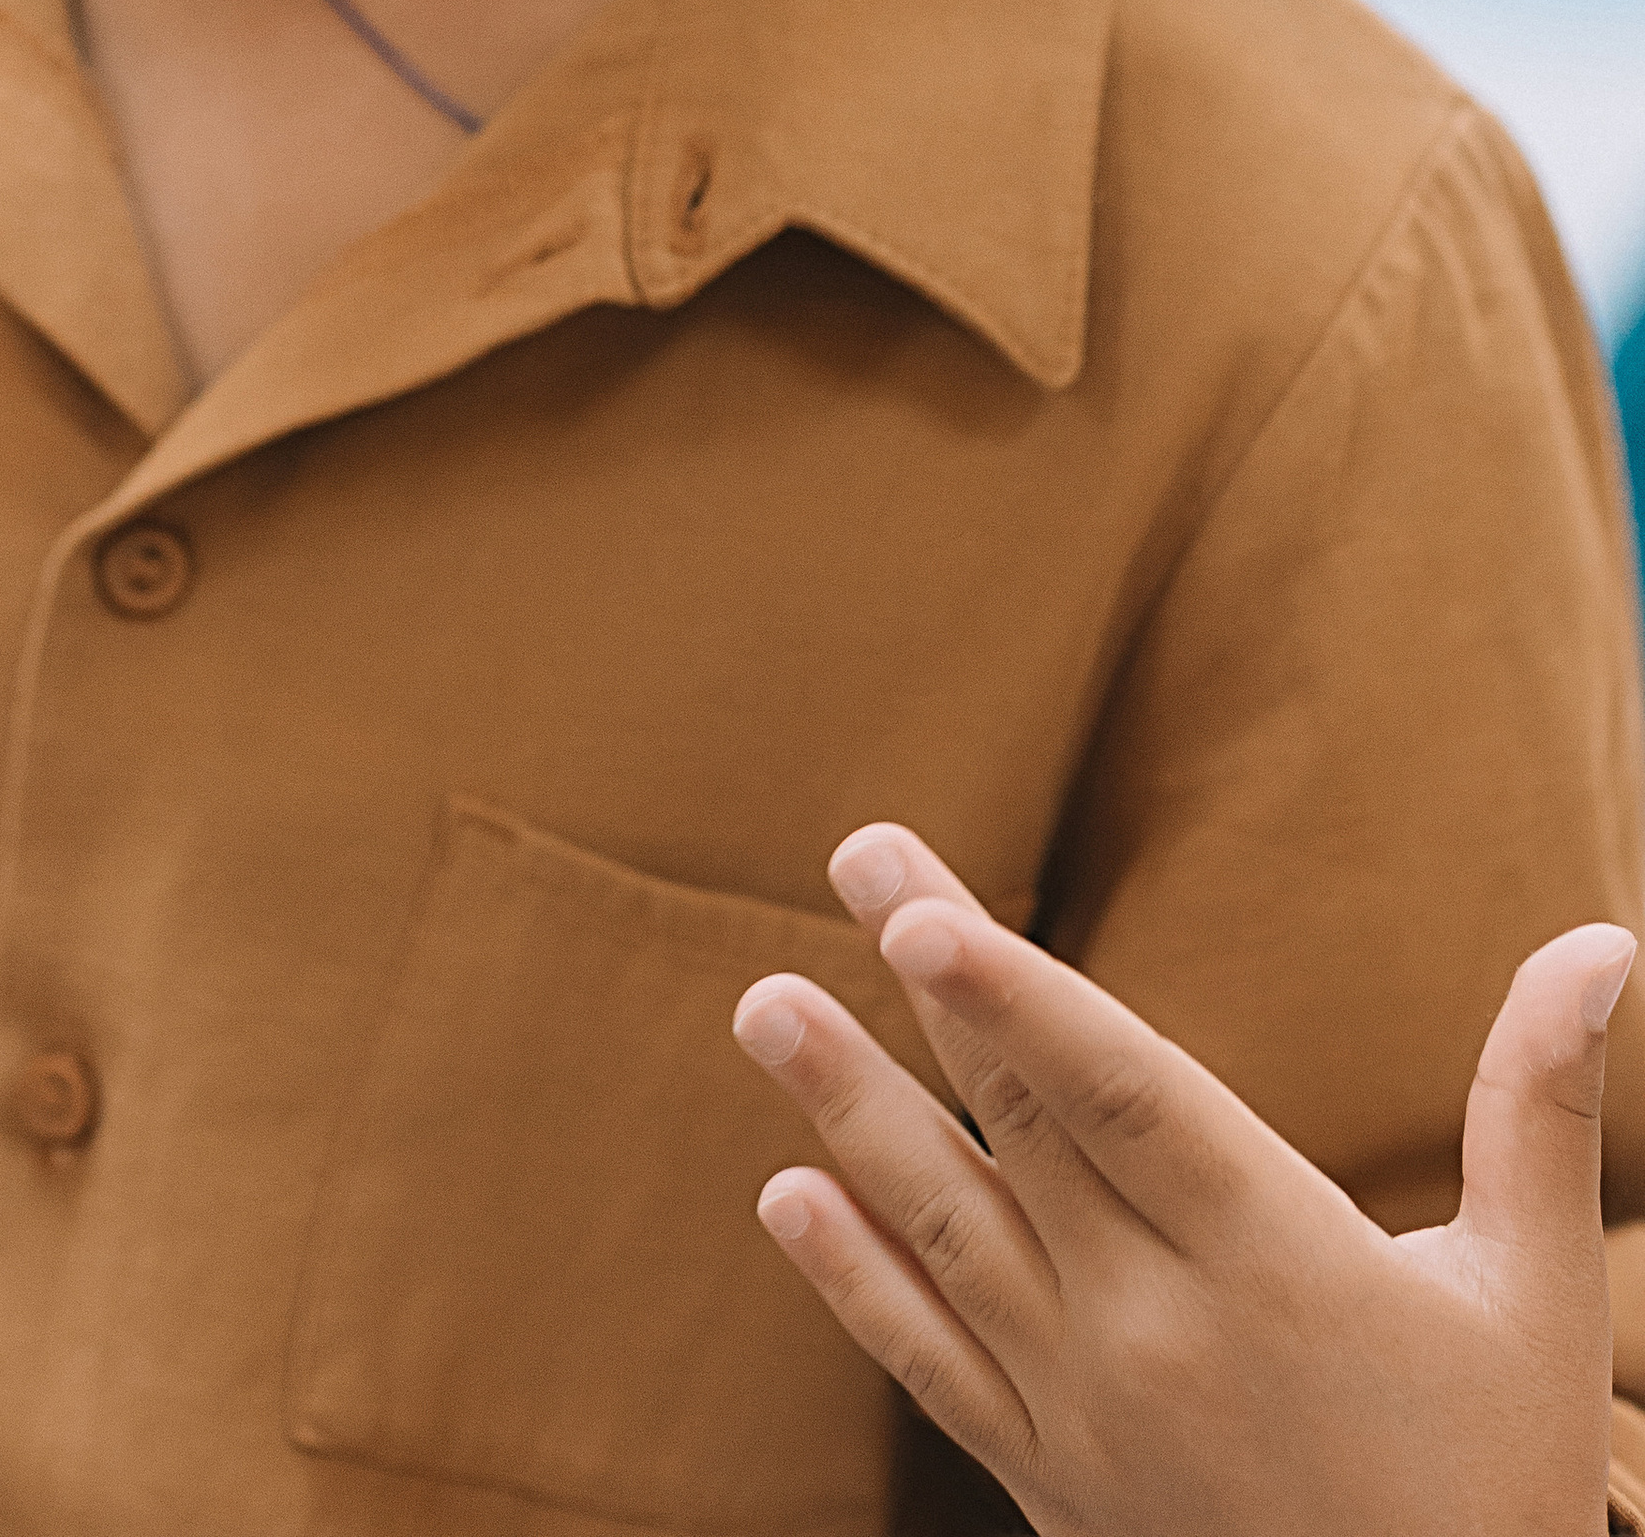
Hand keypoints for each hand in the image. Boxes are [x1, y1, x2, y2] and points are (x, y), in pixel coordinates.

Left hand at [734, 822, 1629, 1536]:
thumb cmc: (1499, 1481)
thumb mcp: (1537, 1295)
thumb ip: (1537, 1106)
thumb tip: (1602, 941)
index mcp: (1277, 1262)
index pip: (1121, 1100)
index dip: (1018, 1002)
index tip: (920, 914)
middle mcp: (1163, 1331)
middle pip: (1020, 1126)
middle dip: (926, 989)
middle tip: (854, 849)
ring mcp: (1093, 1412)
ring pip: (946, 1234)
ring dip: (845, 1114)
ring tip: (762, 1005)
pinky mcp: (1055, 1484)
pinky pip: (933, 1368)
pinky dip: (855, 1283)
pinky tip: (788, 1197)